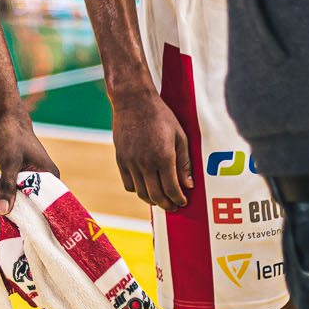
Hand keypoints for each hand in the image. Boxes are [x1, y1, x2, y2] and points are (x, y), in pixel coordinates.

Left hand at [0, 111, 59, 215]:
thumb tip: (3, 212)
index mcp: (50, 178)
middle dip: (17, 220)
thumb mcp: (9, 162)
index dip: (34, 222)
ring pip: (22, 204)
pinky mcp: (21, 180)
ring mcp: (32, 182)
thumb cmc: (11, 136)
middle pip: (33, 208)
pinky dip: (5, 203)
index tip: (16, 233)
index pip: (47, 207)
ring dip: (8, 212)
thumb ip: (7, 187)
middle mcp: (44, 182)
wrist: (6, 120)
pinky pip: (15, 196)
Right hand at [109, 84, 192, 211]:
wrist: (133, 101)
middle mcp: (146, 163)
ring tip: (160, 200)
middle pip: (156, 195)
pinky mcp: (120, 160)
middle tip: (174, 206)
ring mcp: (131, 162)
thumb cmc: (160, 115)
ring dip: (152, 200)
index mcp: (164, 157)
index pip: (172, 189)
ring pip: (141, 192)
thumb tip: (188, 184)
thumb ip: (184, 162)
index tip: (183, 201)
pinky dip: (138, 190)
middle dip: (167, 204)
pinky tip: (145, 187)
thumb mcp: (180, 136)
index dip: (179, 199)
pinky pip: (128, 184)